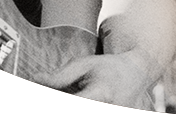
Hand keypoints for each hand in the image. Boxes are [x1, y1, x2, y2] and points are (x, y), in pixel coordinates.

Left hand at [30, 49, 158, 117]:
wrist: (137, 74)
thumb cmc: (111, 68)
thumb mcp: (88, 63)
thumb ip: (63, 74)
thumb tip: (38, 80)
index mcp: (105, 94)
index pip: (72, 108)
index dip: (51, 99)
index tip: (40, 86)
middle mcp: (109, 114)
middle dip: (58, 109)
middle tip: (50, 94)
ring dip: (67, 113)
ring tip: (67, 98)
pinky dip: (77, 116)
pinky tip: (76, 107)